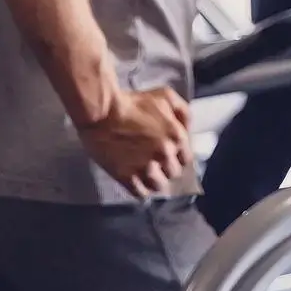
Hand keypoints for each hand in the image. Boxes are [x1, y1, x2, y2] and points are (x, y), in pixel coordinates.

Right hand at [77, 86, 192, 198]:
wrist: (102, 111)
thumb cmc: (133, 102)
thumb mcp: (165, 96)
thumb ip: (183, 112)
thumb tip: (188, 130)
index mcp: (176, 136)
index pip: (186, 159)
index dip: (177, 156)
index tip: (168, 154)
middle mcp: (164, 155)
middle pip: (173, 173)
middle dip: (166, 168)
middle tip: (155, 162)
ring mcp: (145, 168)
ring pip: (159, 186)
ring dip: (154, 180)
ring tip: (145, 173)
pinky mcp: (126, 177)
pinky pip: (141, 193)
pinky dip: (140, 190)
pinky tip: (136, 182)